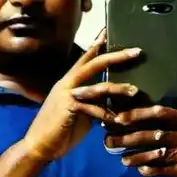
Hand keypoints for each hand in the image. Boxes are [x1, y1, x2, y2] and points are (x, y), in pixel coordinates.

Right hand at [20, 32, 140, 163]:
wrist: (39, 146)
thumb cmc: (60, 130)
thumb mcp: (80, 112)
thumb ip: (93, 102)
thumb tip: (110, 100)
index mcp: (70, 82)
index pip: (87, 58)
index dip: (99, 43)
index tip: (110, 30)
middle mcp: (68, 84)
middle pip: (94, 63)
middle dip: (116, 56)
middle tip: (137, 51)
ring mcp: (67, 95)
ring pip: (97, 86)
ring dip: (118, 88)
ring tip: (135, 90)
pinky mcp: (69, 109)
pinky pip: (93, 109)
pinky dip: (107, 116)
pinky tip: (119, 121)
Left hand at [103, 104, 176, 176]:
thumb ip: (172, 128)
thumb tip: (137, 123)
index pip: (161, 112)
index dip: (138, 114)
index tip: (119, 118)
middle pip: (154, 132)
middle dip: (129, 136)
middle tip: (110, 139)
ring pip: (155, 151)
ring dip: (136, 156)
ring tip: (122, 158)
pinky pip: (161, 169)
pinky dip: (149, 170)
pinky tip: (140, 170)